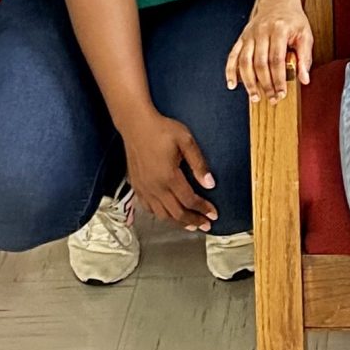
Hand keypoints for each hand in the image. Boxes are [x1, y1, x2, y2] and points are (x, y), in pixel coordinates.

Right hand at [120, 111, 218, 231]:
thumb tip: (210, 184)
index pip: (190, 200)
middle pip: (176, 213)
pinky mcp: (137, 186)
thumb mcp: (186, 141)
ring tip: (190, 225)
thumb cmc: (161, 129)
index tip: (214, 214)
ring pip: (162, 214)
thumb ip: (198, 164)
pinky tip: (167, 215)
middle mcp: (155, 187)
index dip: (203, 209)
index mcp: (169, 176)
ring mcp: (144, 188)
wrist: (136, 124)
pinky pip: (148, 208)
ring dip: (178, 222)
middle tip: (206, 225)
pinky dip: (160, 215)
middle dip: (194, 220)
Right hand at [225, 0, 314, 100]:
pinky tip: (232, 84)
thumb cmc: (293, 19)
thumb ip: (305, 57)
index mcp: (279, 29)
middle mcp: (261, 31)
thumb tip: (305, 79)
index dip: (278, 79)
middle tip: (272, 99)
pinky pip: (233, 55)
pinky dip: (231, 71)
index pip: (277, 59)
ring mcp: (249, 34)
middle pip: (260, 63)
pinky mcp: (242, 37)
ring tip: (255, 97)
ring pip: (245, 61)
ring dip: (249, 82)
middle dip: (265, 84)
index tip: (281, 93)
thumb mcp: (305, 34)